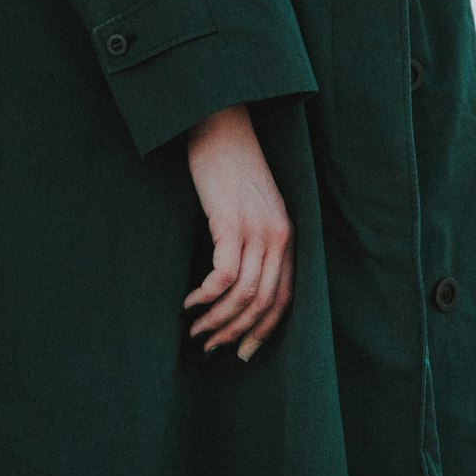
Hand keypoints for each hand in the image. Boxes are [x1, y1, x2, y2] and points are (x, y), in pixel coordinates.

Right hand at [183, 103, 294, 360]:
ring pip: (244, 295)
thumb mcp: (252, 205)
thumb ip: (253, 239)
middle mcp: (278, 237)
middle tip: (209, 347)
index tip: (242, 351)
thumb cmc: (231, 165)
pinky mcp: (231, 222)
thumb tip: (234, 282)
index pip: (284, 298)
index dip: (263, 330)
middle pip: (264, 303)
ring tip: (194, 330)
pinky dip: (206, 296)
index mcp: (286, 236)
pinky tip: (189, 302)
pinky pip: (222, 276)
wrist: (222, 124)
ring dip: (217, 320)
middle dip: (235, 332)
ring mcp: (257, 230)